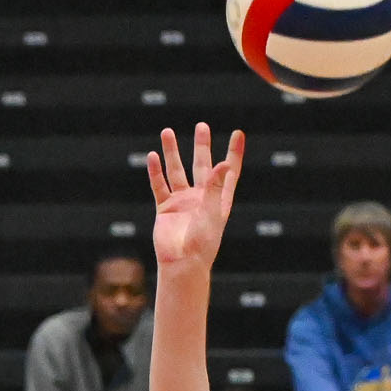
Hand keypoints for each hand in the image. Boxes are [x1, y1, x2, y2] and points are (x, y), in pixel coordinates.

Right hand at [147, 123, 245, 271]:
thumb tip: (224, 163)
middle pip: (202, 166)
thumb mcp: (212, 213)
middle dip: (202, 146)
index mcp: (219, 200)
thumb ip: (216, 187)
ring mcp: (182, 202)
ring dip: (172, 152)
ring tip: (167, 132)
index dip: (234, 153)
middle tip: (202, 127)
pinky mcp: (165, 208)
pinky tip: (153, 156)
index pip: (229, 172)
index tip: (237, 134)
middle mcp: (201, 198)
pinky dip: (155, 171)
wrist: (181, 264)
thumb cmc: (203, 244)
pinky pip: (159, 185)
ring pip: (176, 171)